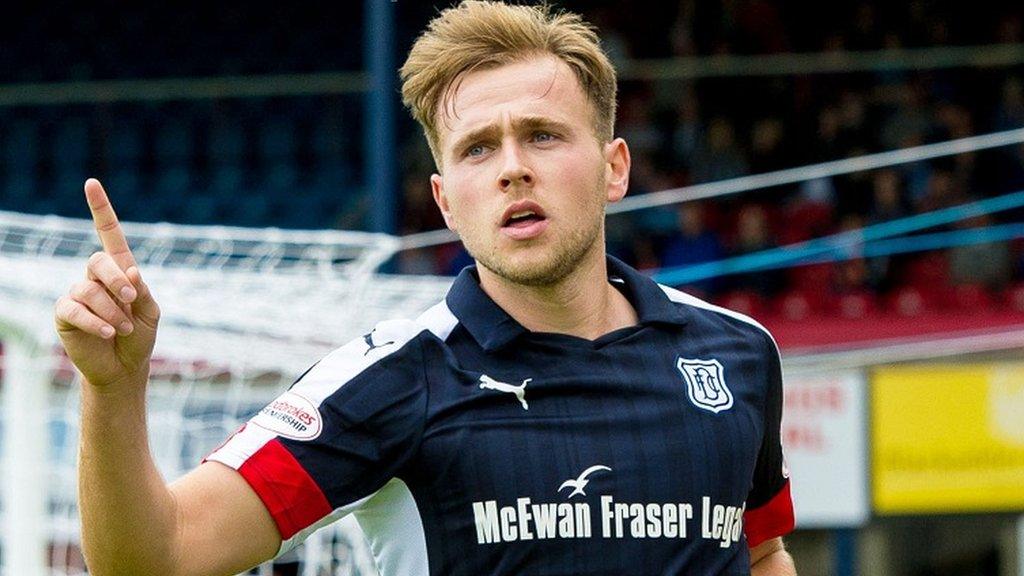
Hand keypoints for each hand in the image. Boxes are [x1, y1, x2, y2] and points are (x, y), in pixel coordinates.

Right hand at [54, 179, 160, 390]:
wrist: (125, 368)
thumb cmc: (140, 336)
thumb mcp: (150, 312)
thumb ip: (142, 292)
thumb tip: (130, 271)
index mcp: (119, 270)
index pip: (109, 234)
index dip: (101, 209)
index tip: (91, 183)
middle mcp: (95, 277)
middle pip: (98, 260)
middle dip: (116, 280)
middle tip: (132, 300)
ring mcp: (78, 294)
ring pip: (89, 289)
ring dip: (112, 312)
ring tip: (124, 329)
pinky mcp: (65, 313)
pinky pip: (75, 309)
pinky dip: (96, 322)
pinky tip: (108, 333)